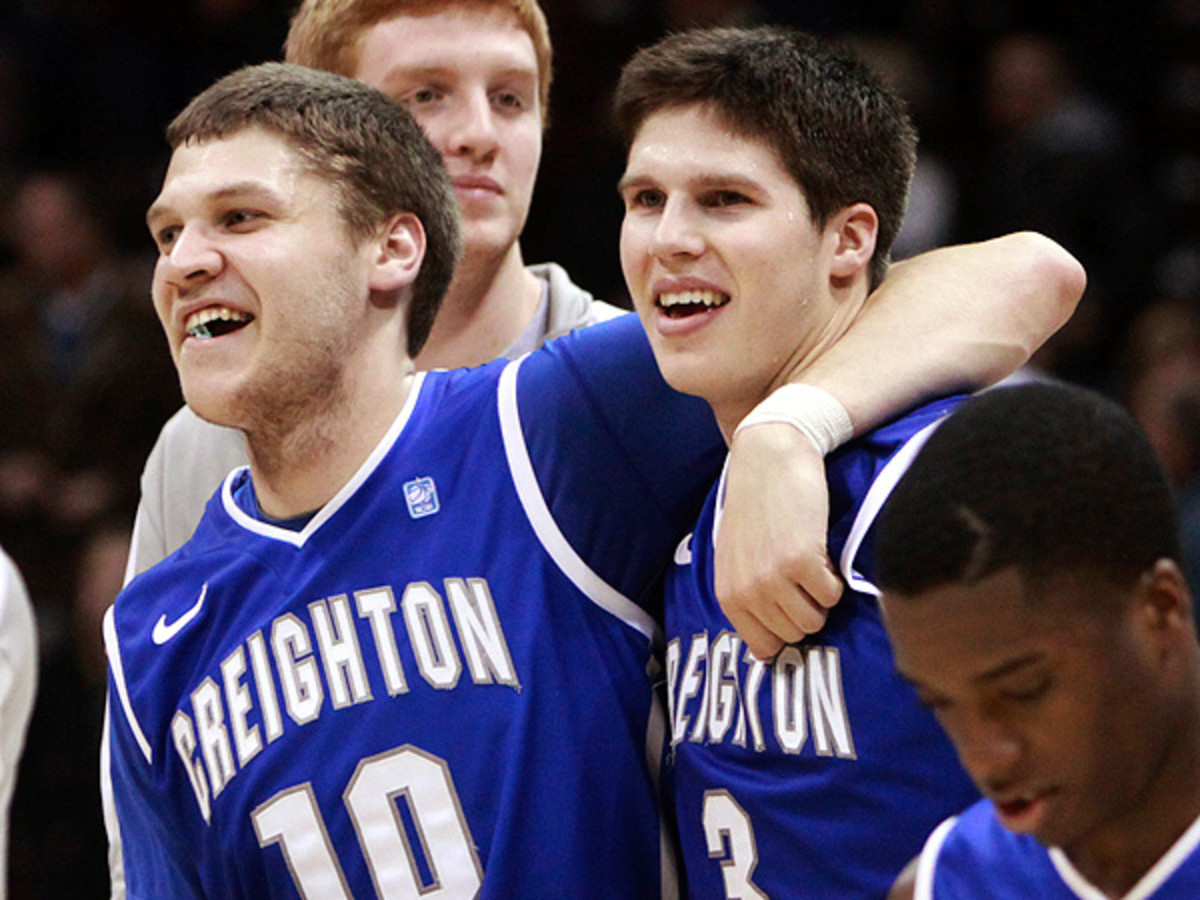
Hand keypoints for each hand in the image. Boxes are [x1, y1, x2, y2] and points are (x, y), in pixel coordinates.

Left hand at [715, 424, 842, 659]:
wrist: (768, 457)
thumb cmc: (756, 505)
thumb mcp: (736, 556)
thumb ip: (746, 598)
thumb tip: (766, 653)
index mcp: (729, 594)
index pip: (765, 647)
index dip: (787, 629)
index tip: (793, 604)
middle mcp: (747, 591)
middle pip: (796, 634)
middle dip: (806, 608)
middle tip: (801, 573)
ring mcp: (772, 578)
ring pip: (816, 620)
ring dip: (821, 594)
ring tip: (809, 560)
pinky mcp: (801, 561)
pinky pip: (832, 595)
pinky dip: (835, 577)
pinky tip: (819, 549)